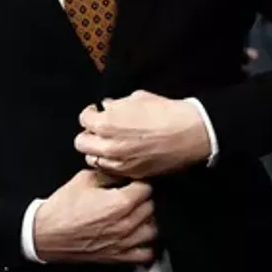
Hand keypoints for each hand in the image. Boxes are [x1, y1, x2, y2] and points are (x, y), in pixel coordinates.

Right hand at [33, 169, 157, 263]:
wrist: (46, 233)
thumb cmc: (62, 208)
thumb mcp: (84, 179)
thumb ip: (108, 173)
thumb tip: (122, 171)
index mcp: (119, 203)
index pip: (146, 188)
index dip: (140, 182)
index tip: (133, 182)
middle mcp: (125, 224)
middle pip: (151, 207)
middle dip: (143, 199)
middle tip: (133, 195)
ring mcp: (123, 242)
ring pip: (153, 229)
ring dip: (147, 220)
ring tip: (137, 215)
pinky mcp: (118, 257)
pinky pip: (146, 254)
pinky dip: (146, 245)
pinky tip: (138, 236)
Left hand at [74, 90, 210, 178]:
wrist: (189, 133)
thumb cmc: (165, 112)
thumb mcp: (137, 98)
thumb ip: (117, 104)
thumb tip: (108, 107)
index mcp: (106, 123)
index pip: (84, 119)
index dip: (91, 113)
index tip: (97, 112)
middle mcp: (108, 146)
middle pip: (82, 143)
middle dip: (89, 134)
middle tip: (100, 128)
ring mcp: (119, 163)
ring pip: (93, 160)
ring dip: (98, 151)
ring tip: (109, 143)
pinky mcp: (132, 173)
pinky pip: (111, 170)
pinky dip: (111, 163)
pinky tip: (122, 154)